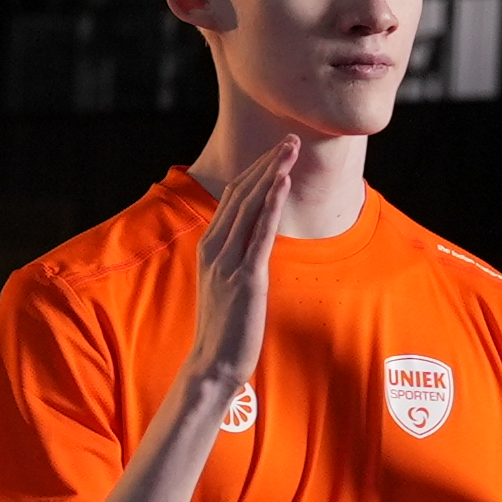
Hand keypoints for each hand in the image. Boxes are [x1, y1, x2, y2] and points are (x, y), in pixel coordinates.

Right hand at [176, 132, 294, 401]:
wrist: (213, 363)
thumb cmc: (226, 327)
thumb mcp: (227, 282)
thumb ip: (237, 256)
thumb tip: (256, 237)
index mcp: (209, 246)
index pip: (233, 197)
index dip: (257, 170)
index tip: (278, 151)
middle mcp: (215, 248)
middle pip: (242, 193)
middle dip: (268, 163)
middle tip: (291, 139)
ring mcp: (228, 262)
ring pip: (250, 206)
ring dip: (273, 174)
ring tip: (292, 150)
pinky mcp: (245, 278)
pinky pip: (259, 234)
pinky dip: (270, 205)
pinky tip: (282, 183)